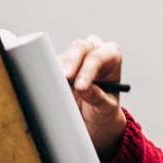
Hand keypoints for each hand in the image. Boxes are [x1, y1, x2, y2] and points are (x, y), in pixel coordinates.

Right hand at [57, 34, 126, 158]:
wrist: (93, 115)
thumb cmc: (105, 107)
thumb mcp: (106, 107)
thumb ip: (98, 98)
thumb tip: (84, 88)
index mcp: (112, 57)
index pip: (100, 57)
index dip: (88, 69)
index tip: (80, 86)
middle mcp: (94, 51)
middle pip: (81, 48)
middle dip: (72, 63)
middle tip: (64, 78)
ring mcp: (76, 56)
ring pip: (65, 54)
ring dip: (60, 68)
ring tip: (58, 84)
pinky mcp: (60, 64)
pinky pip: (52, 63)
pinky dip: (50, 72)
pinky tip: (51, 82)